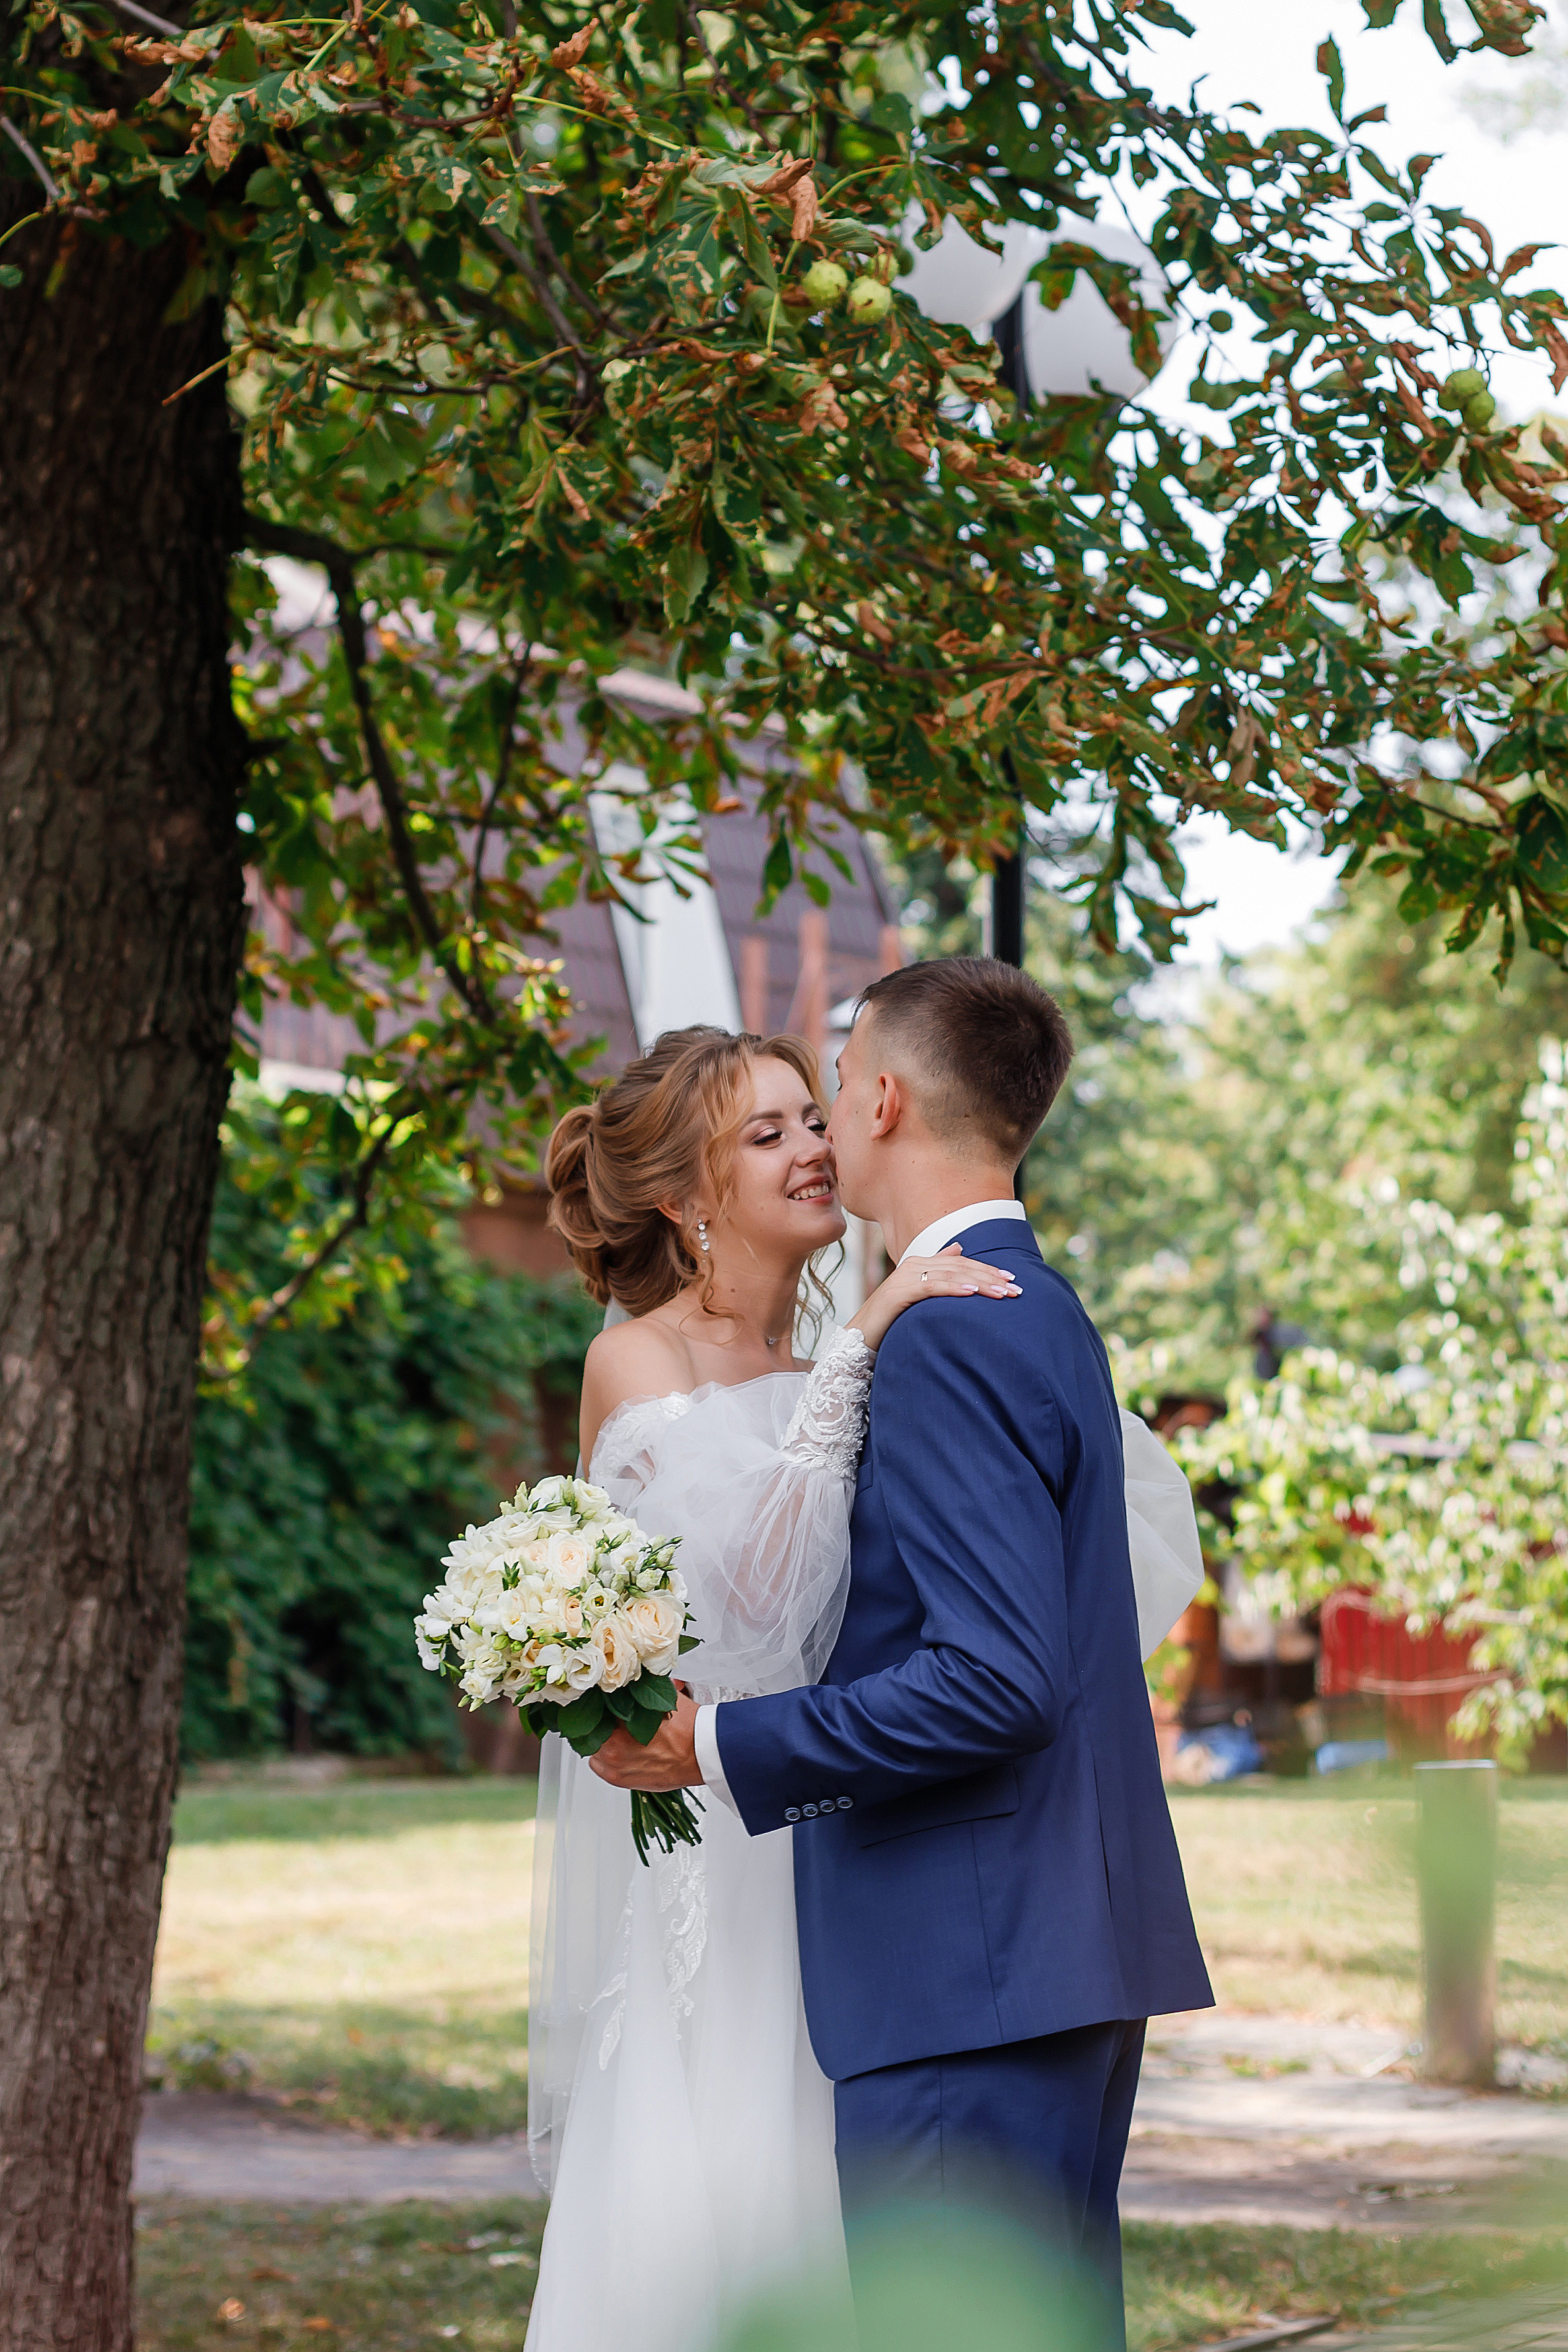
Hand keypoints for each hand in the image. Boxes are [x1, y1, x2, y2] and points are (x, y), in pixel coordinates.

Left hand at [589, 1687, 703, 1791]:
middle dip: (601, 1719)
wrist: (701, 1755)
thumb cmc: (687, 1729)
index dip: (600, 1700)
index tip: (604, 1699)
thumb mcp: (664, 1696)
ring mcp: (614, 1763)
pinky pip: (597, 1765)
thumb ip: (642, 1688)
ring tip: (617, 1734)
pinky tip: (617, 1750)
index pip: (596, 1704)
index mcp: (620, 1719)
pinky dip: (603, 1757)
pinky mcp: (617, 1778)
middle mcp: (613, 1744)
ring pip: (593, 1744)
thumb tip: (631, 1681)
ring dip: (602, 1738)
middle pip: (592, 1726)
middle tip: (613, 1716)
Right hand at [852, 1243, 1021, 1352]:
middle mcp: (914, 1264)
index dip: (988, 1270)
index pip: (962, 1263)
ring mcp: (906, 1276)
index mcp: (921, 1263)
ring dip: (979, 1282)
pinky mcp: (899, 1291)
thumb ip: (938, 1272)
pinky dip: (953, 1288)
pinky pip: (932, 1286)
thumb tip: (959, 1248)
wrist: (861, 1337)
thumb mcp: (919, 1295)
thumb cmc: (892, 1320)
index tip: (1012, 1281)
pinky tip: (972, 1292)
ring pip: (950, 1275)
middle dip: (991, 1277)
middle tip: (1016, 1289)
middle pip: (960, 1266)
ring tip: (1001, 1292)